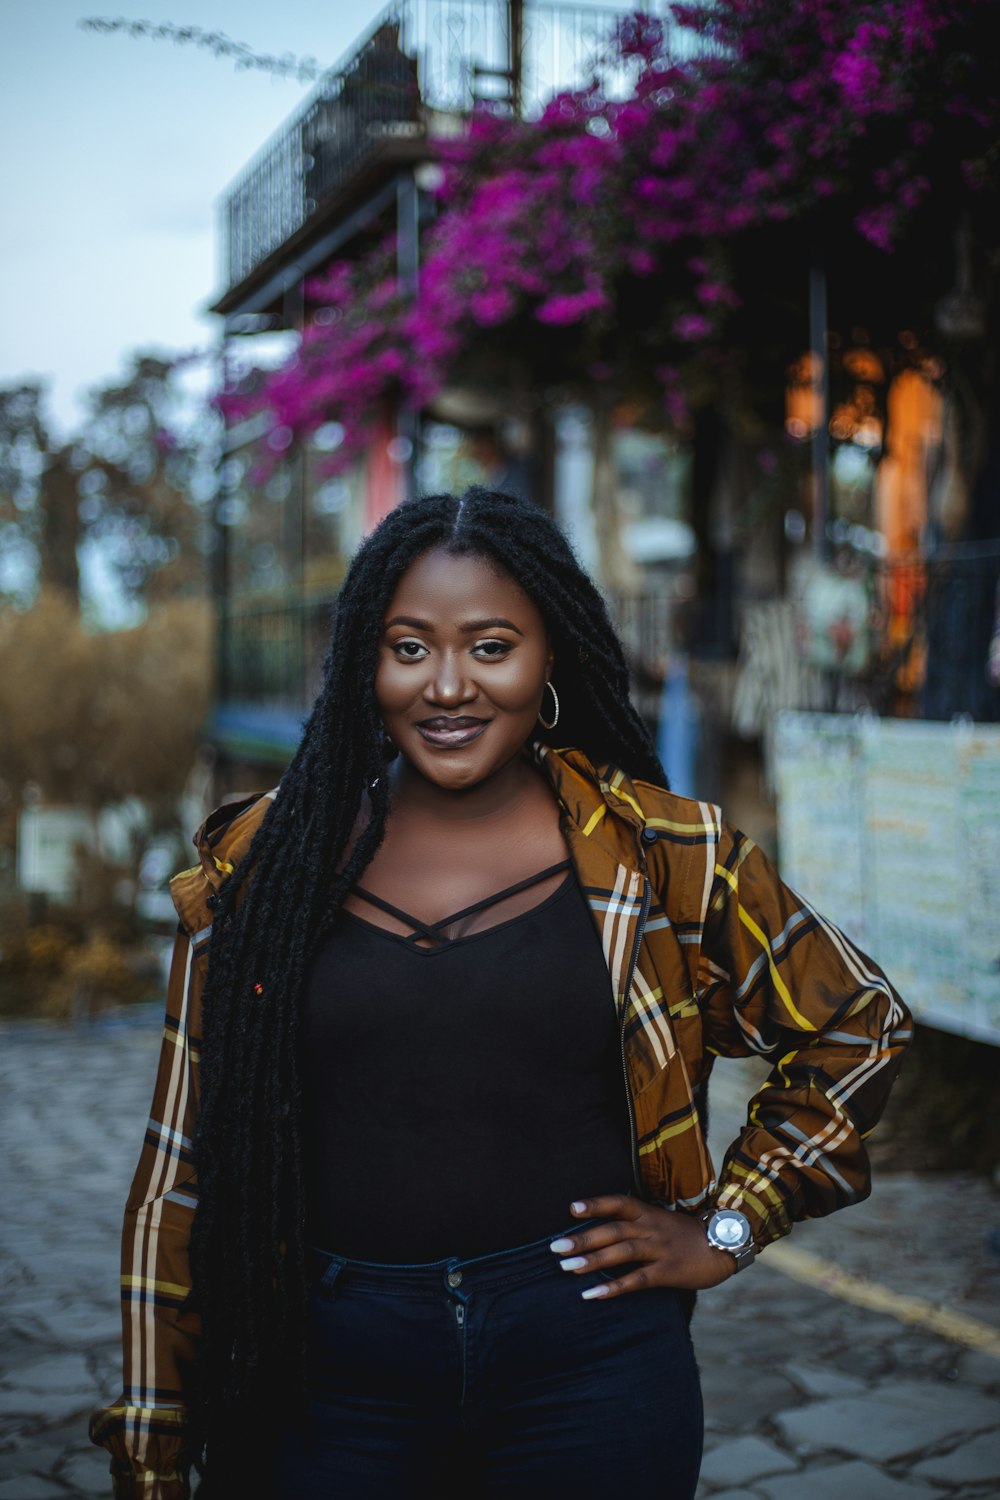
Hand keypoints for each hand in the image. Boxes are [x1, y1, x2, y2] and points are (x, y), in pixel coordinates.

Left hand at [549, 1194, 737, 1298]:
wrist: (726, 1244)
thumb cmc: (688, 1235)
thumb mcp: (662, 1221)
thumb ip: (637, 1224)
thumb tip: (604, 1232)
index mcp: (649, 1213)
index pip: (618, 1203)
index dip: (595, 1204)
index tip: (571, 1209)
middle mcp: (651, 1227)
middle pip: (613, 1229)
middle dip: (583, 1238)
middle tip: (555, 1248)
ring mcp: (660, 1249)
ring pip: (622, 1252)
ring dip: (593, 1260)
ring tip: (568, 1268)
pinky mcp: (668, 1271)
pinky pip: (638, 1279)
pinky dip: (614, 1286)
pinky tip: (593, 1294)